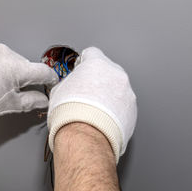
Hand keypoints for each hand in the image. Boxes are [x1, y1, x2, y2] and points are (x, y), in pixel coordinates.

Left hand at [0, 40, 57, 116]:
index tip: (51, 83)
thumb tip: (43, 100)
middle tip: (9, 90)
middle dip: (22, 78)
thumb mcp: (7, 104)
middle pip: (25, 66)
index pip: (44, 71)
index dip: (50, 79)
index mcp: (18, 69)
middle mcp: (9, 54)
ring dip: (8, 70)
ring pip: (11, 60)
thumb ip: (31, 101)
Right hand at [47, 47, 136, 162]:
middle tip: (86, 93)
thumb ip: (68, 81)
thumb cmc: (71, 114)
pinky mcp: (133, 111)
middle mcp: (116, 75)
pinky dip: (115, 110)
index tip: (80, 69)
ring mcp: (127, 93)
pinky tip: (102, 119)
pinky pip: (123, 106)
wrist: (85, 137)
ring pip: (117, 89)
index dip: (84, 62)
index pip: (91, 53)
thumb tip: (67, 86)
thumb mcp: (58, 91)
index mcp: (97, 64)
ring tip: (94, 110)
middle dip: (98, 80)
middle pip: (107, 71)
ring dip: (108, 96)